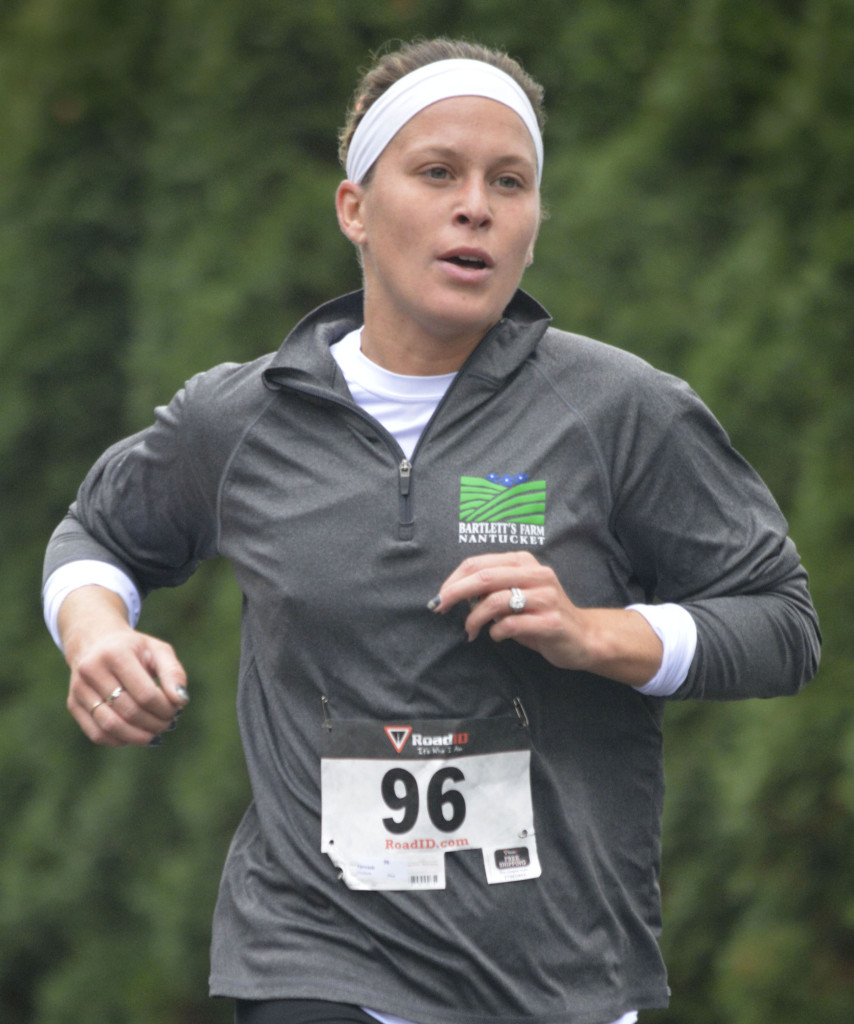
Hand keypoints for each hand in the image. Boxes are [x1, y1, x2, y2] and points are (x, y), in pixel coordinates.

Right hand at [60, 587, 188, 746]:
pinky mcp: (73, 703)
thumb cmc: (134, 648)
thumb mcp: (158, 650)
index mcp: (115, 653)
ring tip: (155, 734)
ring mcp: (79, 688)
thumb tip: (181, 700)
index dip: (165, 708)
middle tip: (169, 724)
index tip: (176, 710)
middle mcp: (91, 670)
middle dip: (154, 723)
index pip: (145, 694)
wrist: (96, 641)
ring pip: (110, 726)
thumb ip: (173, 673)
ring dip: (138, 737)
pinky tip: (136, 735)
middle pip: (128, 711)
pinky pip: (97, 733)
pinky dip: (120, 740)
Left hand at [428, 551, 662, 685]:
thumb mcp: (516, 595)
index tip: (439, 596)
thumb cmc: (540, 615)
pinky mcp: (551, 622)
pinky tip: (496, 636)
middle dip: (455, 593)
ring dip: (474, 618)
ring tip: (471, 631)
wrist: (583, 637)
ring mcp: (546, 598)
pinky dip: (496, 632)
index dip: (454, 579)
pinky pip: (511, 624)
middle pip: (484, 577)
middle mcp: (537, 574)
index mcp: (524, 562)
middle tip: (439, 608)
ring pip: (495, 601)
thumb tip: (456, 593)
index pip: (479, 563)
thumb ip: (491, 589)